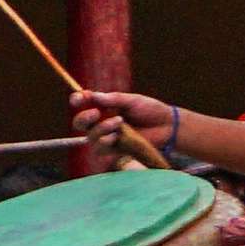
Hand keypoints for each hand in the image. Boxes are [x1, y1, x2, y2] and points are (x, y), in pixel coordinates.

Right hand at [70, 87, 184, 168]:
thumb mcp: (133, 100)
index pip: (84, 103)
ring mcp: (105, 136)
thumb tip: (93, 96)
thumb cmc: (150, 110)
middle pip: (79, 123)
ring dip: (101, 128)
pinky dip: (105, 141)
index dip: (78, 100)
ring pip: (90, 136)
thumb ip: (114, 99)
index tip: (78, 98)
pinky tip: (116, 136)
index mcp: (103, 107)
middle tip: (94, 113)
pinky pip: (99, 148)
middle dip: (83, 118)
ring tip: (119, 121)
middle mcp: (101, 122)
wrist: (166, 126)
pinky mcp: (112, 149)